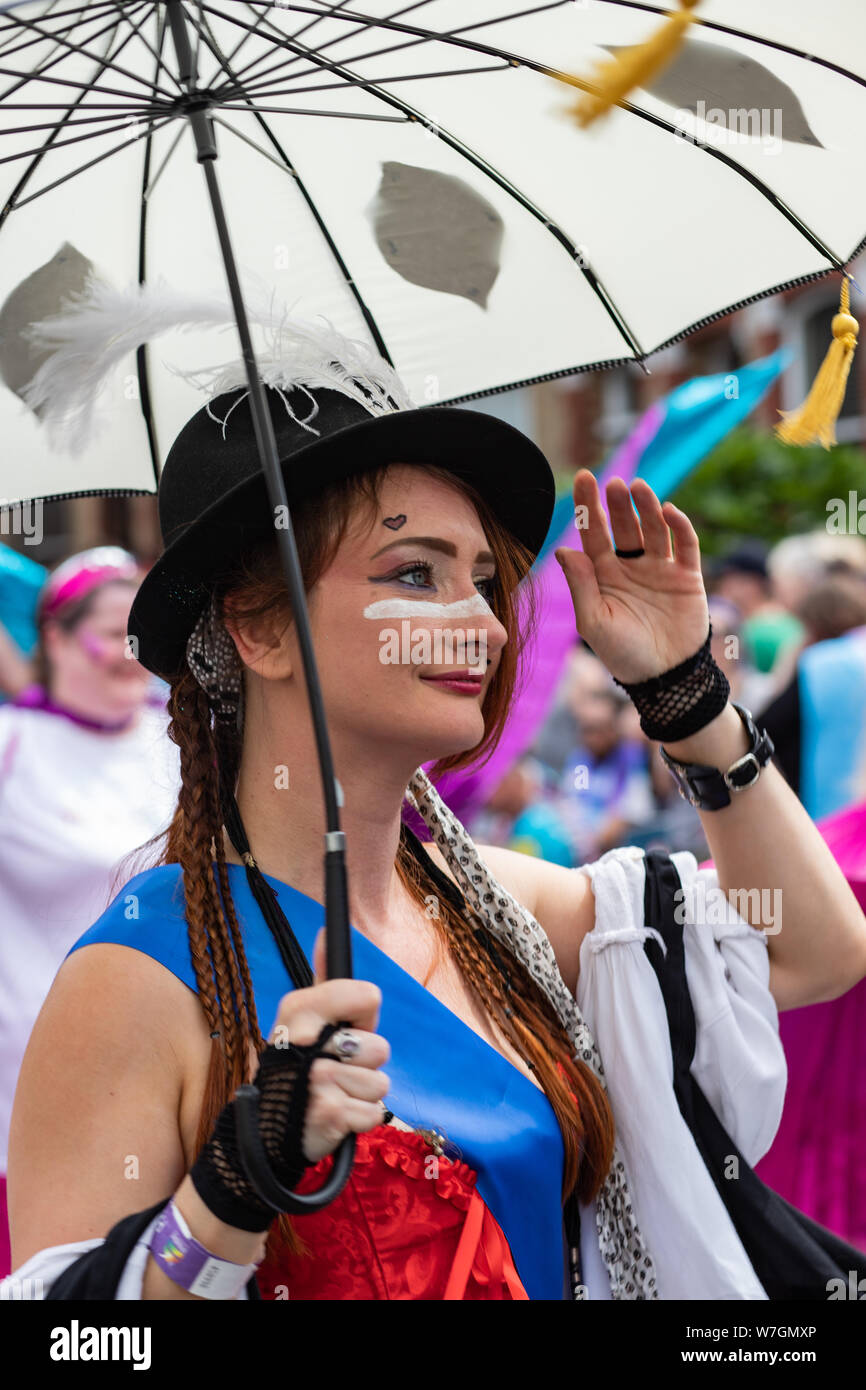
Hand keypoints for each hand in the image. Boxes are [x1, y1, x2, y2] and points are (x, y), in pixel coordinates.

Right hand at [190, 929, 390, 1231]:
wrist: (263, 1133)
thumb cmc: (294, 1069)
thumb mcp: (302, 1020)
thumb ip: (323, 979)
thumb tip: (325, 931)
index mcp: (299, 1008)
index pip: (367, 995)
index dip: (364, 1019)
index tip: (345, 1030)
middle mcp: (307, 1041)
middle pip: (379, 1046)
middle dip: (365, 1064)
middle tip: (336, 1070)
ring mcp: (317, 1080)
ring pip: (380, 1082)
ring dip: (362, 1095)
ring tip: (333, 1095)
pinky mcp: (330, 1116)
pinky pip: (375, 1114)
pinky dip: (360, 1121)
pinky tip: (334, 1117)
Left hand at [556, 471, 708, 684]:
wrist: (664, 678)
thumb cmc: (623, 654)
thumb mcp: (595, 622)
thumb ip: (581, 586)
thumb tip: (564, 550)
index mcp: (604, 574)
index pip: (594, 533)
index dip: (588, 506)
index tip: (584, 478)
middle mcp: (631, 566)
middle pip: (624, 526)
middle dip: (618, 504)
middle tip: (614, 483)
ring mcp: (660, 569)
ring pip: (654, 529)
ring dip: (647, 508)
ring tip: (639, 488)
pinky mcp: (687, 577)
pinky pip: (685, 546)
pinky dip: (679, 527)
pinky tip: (669, 511)